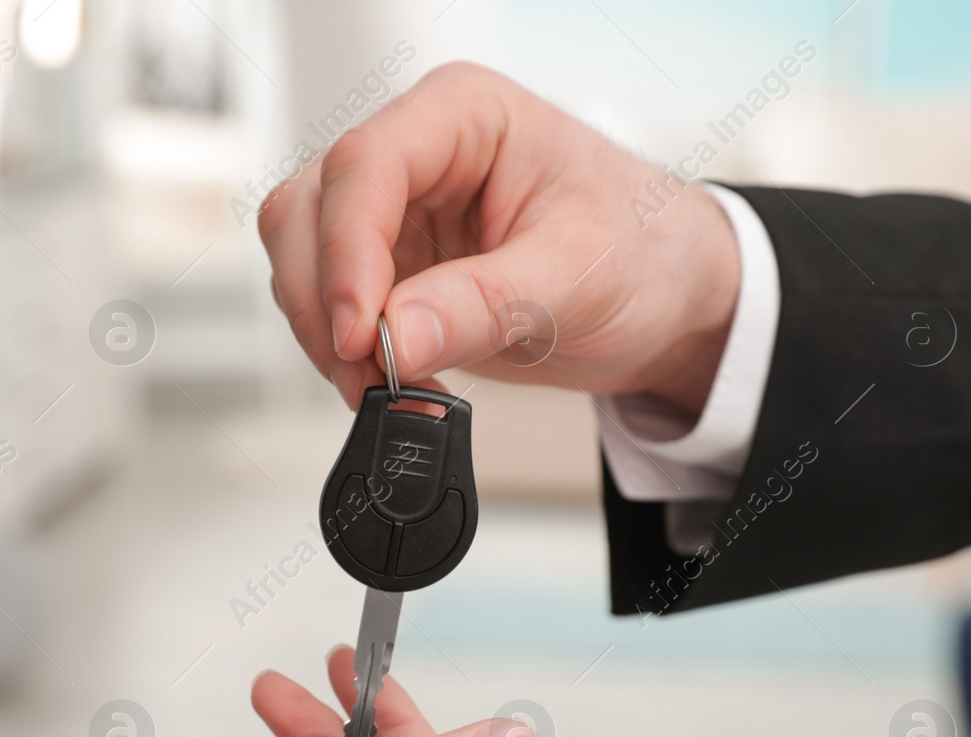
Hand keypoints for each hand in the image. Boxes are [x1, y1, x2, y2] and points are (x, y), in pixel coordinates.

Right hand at [259, 62, 740, 415]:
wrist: (668, 303)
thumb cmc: (647, 254)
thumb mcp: (580, 276)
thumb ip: (484, 304)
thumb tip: (396, 338)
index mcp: (465, 117)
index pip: (366, 165)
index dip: (346, 251)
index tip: (362, 332)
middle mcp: (418, 156)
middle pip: (310, 208)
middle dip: (324, 299)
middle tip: (365, 370)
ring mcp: (396, 215)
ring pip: (303, 259)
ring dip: (325, 332)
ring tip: (382, 386)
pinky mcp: (392, 272)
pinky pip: (329, 306)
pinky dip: (343, 353)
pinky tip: (389, 382)